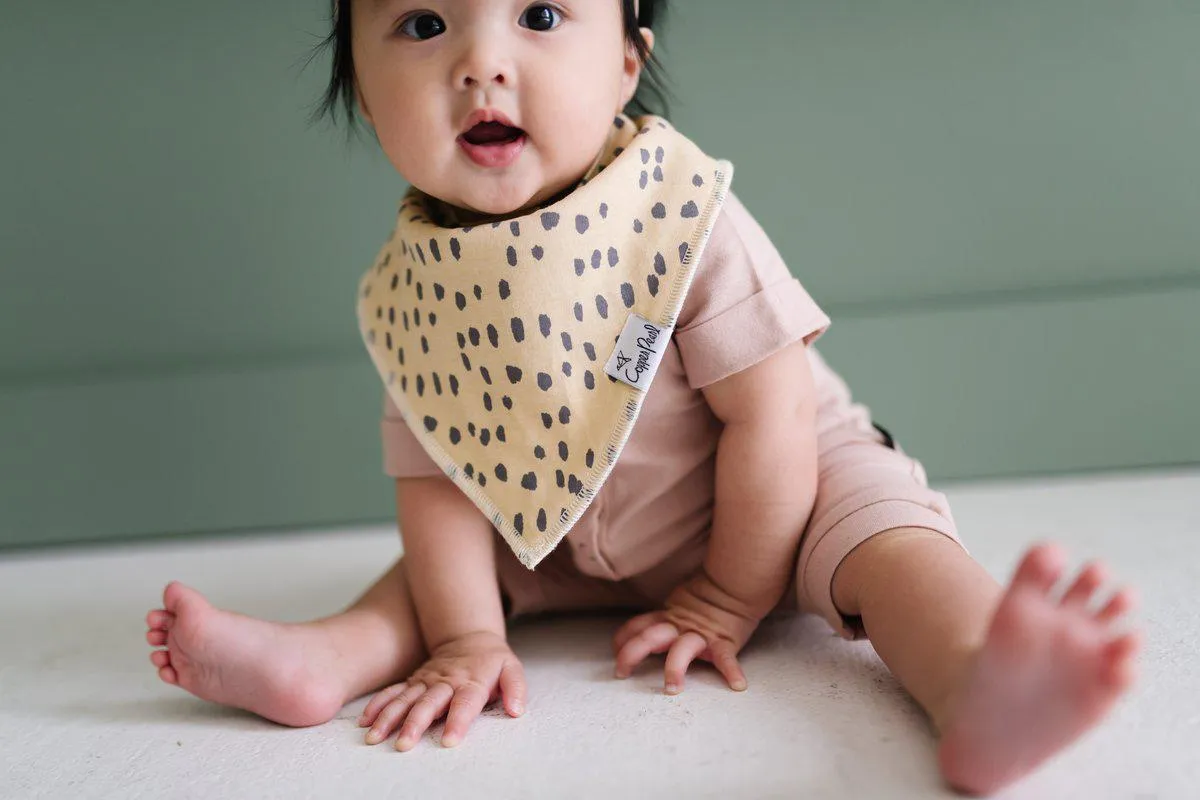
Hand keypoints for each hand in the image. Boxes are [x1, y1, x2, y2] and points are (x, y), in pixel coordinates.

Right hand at [358, 631, 525, 750]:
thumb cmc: (492, 660)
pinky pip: (393, 691)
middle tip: (404, 745)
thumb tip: (516, 710)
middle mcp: (445, 681)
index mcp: (471, 681)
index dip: (458, 721)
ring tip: (374, 737)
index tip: (450, 741)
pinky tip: (366, 721)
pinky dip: (378, 704)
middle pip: (428, 703)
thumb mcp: (511, 668)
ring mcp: (426, 681)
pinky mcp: (413, 681)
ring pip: (405, 699)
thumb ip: (515, 689)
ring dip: (389, 717)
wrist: (469, 637)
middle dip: (415, 724)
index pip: (465, 703)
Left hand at [612, 571, 761, 694]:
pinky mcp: (723, 641)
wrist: (733, 584)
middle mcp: (679, 627)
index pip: (638, 626)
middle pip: (650, 637)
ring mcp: (701, 635)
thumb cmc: (707, 598)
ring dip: (674, 669)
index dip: (622, 639)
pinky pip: (726, 658)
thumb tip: (644, 633)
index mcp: (667, 618)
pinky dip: (731, 671)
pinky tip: (737, 684)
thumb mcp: (678, 604)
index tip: (613, 652)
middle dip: (632, 654)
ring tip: (672, 688)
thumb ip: (663, 618)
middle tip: (621, 672)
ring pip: (682, 650)